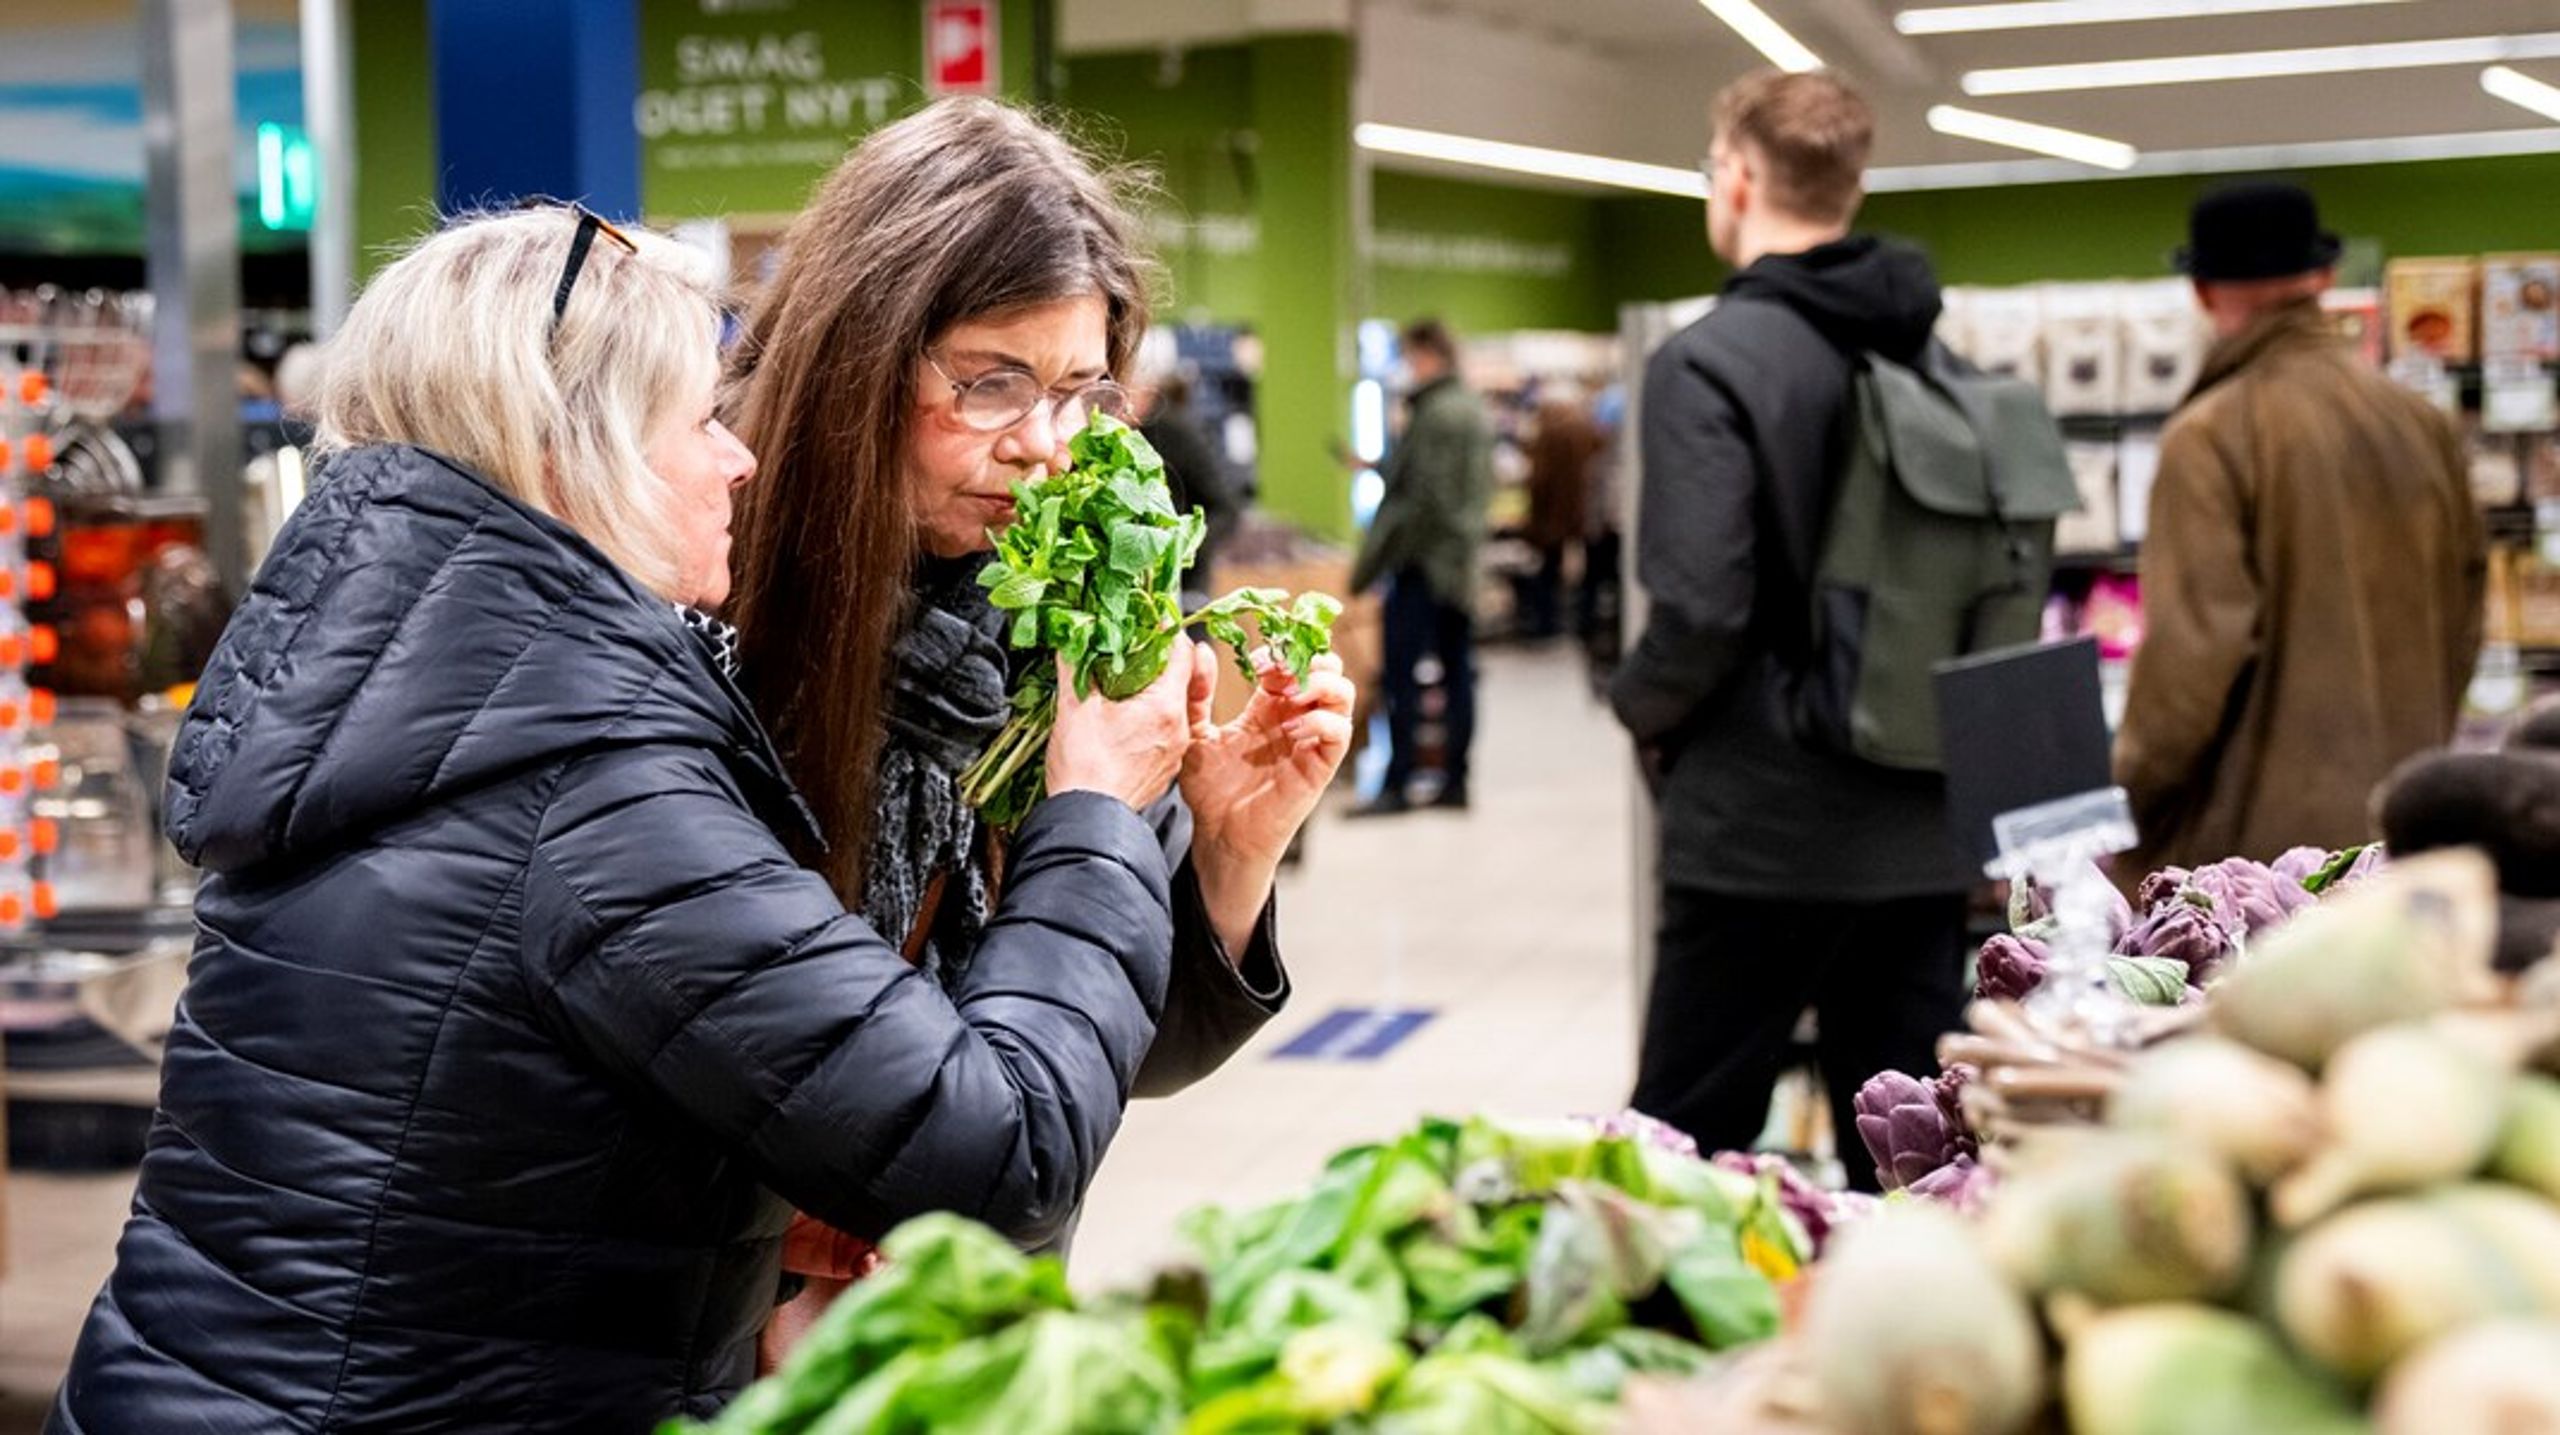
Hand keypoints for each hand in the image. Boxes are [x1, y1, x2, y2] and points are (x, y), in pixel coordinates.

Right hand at [1045, 645, 1193, 811]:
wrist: (1086, 820)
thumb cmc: (1084, 770)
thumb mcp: (1074, 706)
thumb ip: (1075, 664)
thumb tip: (1073, 639)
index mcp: (1164, 707)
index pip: (1182, 653)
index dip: (1164, 633)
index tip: (1146, 624)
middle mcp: (1178, 730)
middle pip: (1180, 680)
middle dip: (1156, 663)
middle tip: (1130, 652)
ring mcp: (1173, 753)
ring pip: (1172, 709)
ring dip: (1152, 694)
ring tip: (1123, 687)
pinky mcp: (1162, 772)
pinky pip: (1164, 735)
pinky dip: (1149, 722)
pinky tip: (1124, 722)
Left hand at [1180, 644, 1356, 947]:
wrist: (1220, 836)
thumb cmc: (1211, 791)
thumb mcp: (1195, 734)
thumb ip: (1196, 695)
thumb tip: (1200, 648)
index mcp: (1269, 706)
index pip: (1294, 660)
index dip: (1282, 650)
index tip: (1257, 659)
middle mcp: (1296, 717)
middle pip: (1327, 667)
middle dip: (1306, 658)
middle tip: (1277, 670)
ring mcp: (1311, 740)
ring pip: (1342, 692)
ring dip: (1320, 683)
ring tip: (1289, 694)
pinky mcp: (1319, 766)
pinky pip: (1339, 732)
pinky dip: (1320, 721)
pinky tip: (1290, 730)